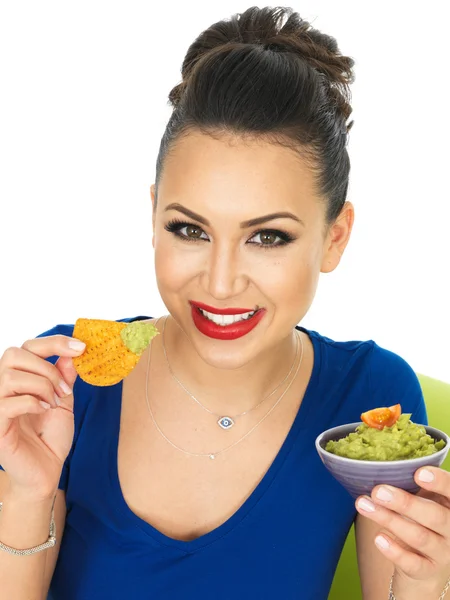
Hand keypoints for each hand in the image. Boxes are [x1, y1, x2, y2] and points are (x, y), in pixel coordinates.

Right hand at [0, 335, 85, 499]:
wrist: (46, 471)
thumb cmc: (50, 436)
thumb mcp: (64, 400)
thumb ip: (65, 375)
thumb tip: (72, 352)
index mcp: (20, 377)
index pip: (28, 346)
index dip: (55, 342)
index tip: (81, 347)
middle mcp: (2, 387)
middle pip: (14, 354)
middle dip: (46, 368)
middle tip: (64, 389)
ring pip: (11, 376)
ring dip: (42, 386)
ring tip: (54, 403)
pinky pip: (8, 402)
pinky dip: (33, 403)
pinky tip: (44, 411)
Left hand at [355, 467, 449, 595]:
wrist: (429, 566)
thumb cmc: (424, 522)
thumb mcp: (425, 501)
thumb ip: (412, 486)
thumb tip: (379, 465)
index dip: (440, 482)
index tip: (419, 473)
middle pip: (434, 516)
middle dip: (405, 502)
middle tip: (378, 491)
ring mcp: (443, 553)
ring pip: (419, 537)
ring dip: (389, 519)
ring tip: (364, 505)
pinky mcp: (428, 571)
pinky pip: (412, 563)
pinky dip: (394, 551)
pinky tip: (378, 538)